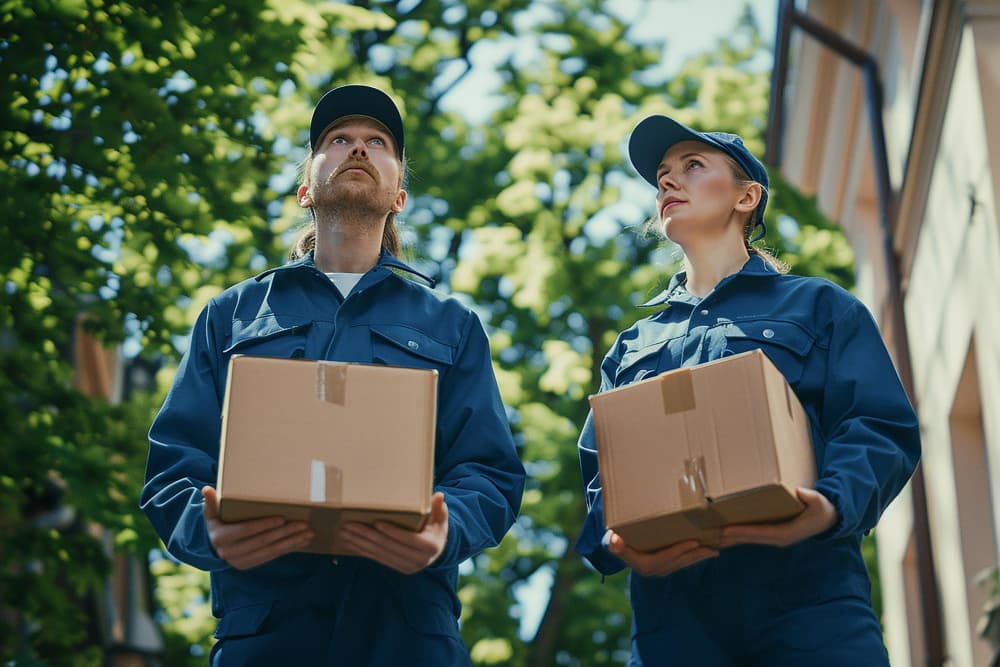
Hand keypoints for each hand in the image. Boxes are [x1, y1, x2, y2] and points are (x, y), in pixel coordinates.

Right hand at [202, 486, 313, 569]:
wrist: (211, 547)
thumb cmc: (216, 523)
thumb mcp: (211, 513)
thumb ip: (210, 503)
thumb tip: (206, 489)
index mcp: (221, 538)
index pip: (246, 531)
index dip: (264, 525)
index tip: (282, 518)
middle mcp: (230, 552)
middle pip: (263, 541)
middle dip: (285, 533)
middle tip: (304, 524)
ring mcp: (242, 561)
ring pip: (271, 551)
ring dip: (292, 542)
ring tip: (309, 533)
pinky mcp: (251, 564)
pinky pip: (273, 556)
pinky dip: (289, 549)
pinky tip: (303, 542)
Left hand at [339, 491, 448, 573]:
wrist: (437, 550)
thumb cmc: (437, 529)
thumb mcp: (441, 519)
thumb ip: (439, 508)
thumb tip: (439, 496)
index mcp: (430, 547)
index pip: (409, 539)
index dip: (392, 531)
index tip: (376, 523)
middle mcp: (418, 560)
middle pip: (389, 547)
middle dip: (367, 536)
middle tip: (349, 525)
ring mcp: (407, 567)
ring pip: (379, 554)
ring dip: (360, 543)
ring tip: (344, 533)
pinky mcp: (398, 568)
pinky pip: (377, 559)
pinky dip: (362, 551)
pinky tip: (350, 543)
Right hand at [606, 530, 718, 576]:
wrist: (616, 548)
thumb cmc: (615, 540)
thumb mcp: (613, 541)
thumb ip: (614, 543)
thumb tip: (614, 541)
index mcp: (645, 565)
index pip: (666, 557)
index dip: (680, 550)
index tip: (694, 542)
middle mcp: (656, 570)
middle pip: (680, 561)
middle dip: (697, 554)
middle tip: (713, 547)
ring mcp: (662, 570)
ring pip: (684, 563)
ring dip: (699, 557)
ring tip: (714, 550)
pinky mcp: (666, 567)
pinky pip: (683, 562)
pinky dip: (695, 556)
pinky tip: (706, 551)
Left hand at [718, 487, 836, 547]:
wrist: (827, 519)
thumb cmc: (821, 508)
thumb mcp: (819, 502)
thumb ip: (812, 497)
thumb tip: (801, 492)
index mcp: (787, 532)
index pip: (760, 533)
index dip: (743, 531)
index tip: (726, 529)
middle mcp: (778, 539)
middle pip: (750, 539)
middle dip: (729, 536)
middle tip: (709, 534)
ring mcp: (775, 538)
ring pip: (748, 539)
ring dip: (730, 538)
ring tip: (710, 536)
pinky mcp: (772, 535)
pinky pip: (752, 536)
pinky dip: (738, 535)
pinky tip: (724, 534)